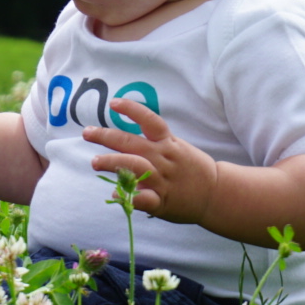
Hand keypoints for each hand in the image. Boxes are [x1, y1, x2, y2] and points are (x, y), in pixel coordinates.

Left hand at [83, 98, 218, 224]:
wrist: (216, 194)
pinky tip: (115, 194)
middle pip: (132, 143)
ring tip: (95, 161)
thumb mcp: (176, 148)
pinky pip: (144, 199)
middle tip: (87, 133)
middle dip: (106, 136)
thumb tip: (123, 138)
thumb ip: (152, 142)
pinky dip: (130, 196)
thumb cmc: (191, 168)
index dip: (132, 110)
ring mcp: (162, 180)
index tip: (113, 103)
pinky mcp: (163, 201)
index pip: (149, 121)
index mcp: (167, 143)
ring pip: (135, 167)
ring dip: (113, 163)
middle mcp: (163, 158)